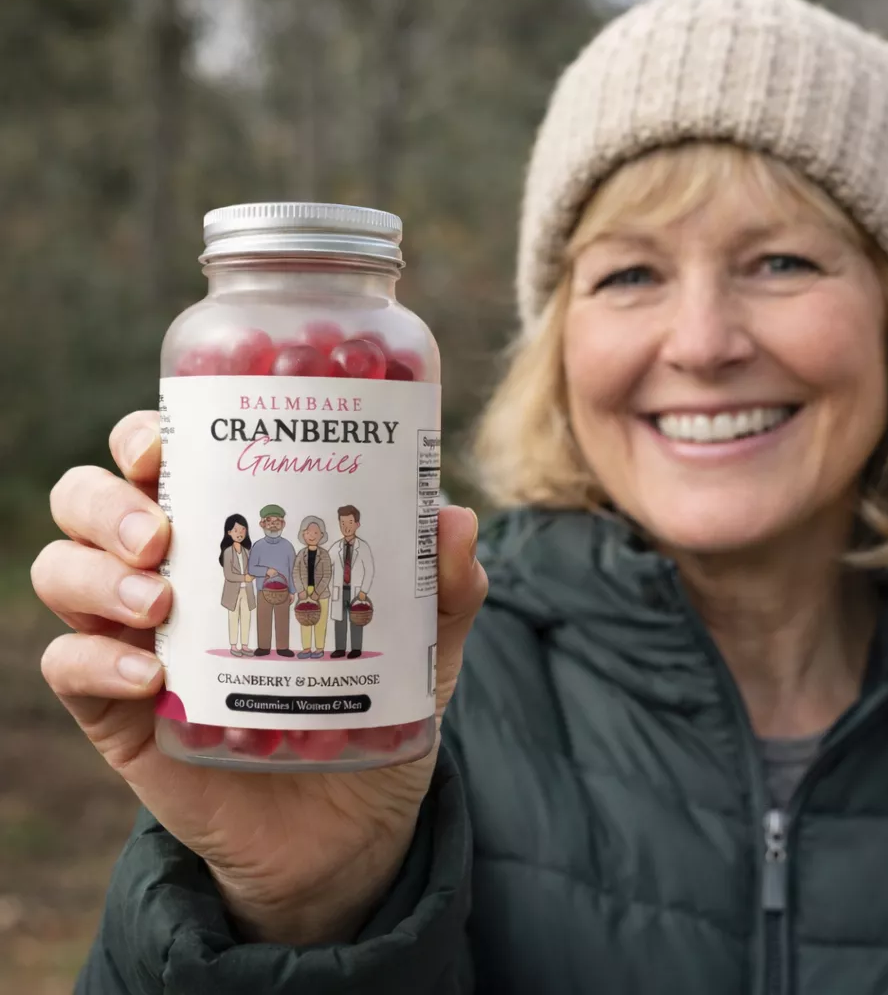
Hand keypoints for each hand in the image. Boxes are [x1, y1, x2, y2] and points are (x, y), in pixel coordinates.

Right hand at [31, 410, 485, 944]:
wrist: (350, 821)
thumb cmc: (376, 706)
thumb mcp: (423, 641)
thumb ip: (446, 585)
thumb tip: (455, 517)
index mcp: (232, 536)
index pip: (163, 458)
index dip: (148, 435)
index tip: (170, 443)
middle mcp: (172, 573)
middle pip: (89, 499)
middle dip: (109, 501)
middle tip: (162, 533)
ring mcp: (139, 640)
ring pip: (62, 570)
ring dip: (96, 574)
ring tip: (160, 604)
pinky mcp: (121, 712)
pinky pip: (69, 667)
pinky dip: (97, 662)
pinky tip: (153, 677)